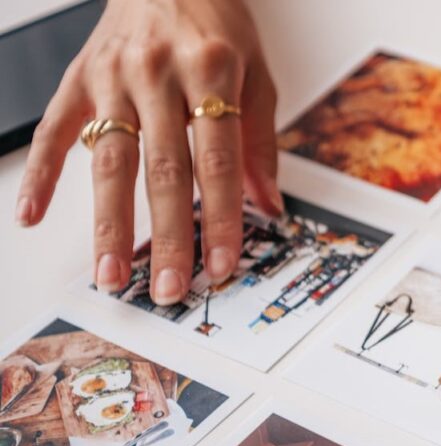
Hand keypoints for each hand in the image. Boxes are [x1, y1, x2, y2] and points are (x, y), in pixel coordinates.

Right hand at [15, 0, 280, 303]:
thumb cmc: (216, 26)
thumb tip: (270, 206)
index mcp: (211, 71)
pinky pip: (55, 131)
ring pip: (110, 161)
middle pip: (164, 170)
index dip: (222, 217)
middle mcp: (158, 74)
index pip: (218, 161)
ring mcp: (112, 77)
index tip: (223, 262)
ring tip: (111, 273)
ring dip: (109, 223)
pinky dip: (42, 174)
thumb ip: (260, 143)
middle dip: (168, 235)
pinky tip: (32, 216)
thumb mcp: (258, 75)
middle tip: (168, 286)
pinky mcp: (78, 78)